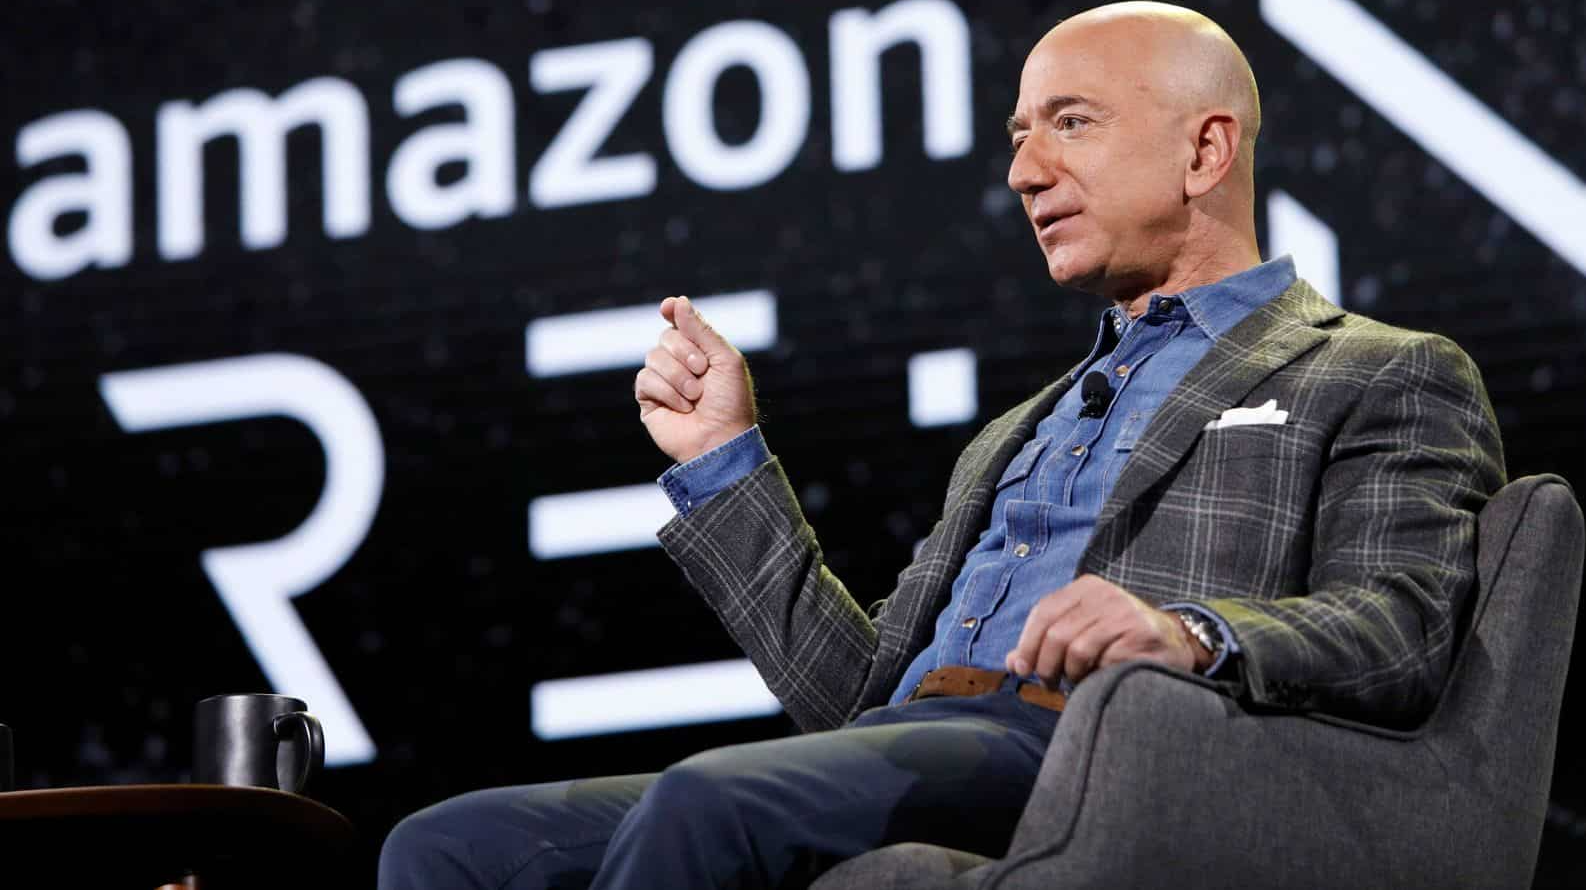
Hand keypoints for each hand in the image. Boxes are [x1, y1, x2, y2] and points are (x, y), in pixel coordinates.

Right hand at [635, 295, 757, 463]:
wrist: (721, 440)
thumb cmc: (730, 402)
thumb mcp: (724, 359)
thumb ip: (701, 329)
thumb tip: (677, 301)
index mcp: (701, 352)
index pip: (679, 323)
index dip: (672, 312)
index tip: (668, 307)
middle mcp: (680, 364)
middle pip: (665, 337)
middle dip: (685, 352)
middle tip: (702, 372)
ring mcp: (663, 382)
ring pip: (653, 357)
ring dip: (678, 376)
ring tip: (695, 396)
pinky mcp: (649, 400)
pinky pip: (645, 379)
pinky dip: (666, 391)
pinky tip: (682, 407)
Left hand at [1004, 574, 1211, 687]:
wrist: (1175, 642)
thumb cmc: (1118, 639)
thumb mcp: (1081, 630)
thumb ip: (1046, 641)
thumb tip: (1012, 662)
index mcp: (1086, 588)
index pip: (1043, 612)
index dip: (1027, 643)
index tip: (1022, 669)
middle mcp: (1105, 595)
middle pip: (1056, 634)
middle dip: (1046, 666)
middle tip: (1051, 683)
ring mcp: (1125, 613)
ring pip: (1077, 651)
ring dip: (1072, 675)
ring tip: (1077, 681)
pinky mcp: (1141, 636)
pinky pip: (1103, 663)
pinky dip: (1096, 677)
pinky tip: (1102, 677)